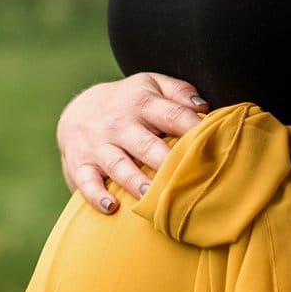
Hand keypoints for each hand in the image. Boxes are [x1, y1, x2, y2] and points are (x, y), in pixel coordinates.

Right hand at [56, 74, 209, 215]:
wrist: (78, 110)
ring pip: (118, 165)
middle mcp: (120, 124)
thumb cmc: (127, 102)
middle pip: (145, 143)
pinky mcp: (81, 165)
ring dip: (134, 180)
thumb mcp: (150, 84)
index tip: (212, 144)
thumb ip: (179, 92)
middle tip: (183, 176)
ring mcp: (98, 146)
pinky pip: (87, 182)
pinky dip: (96, 195)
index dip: (192, 128)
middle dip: (164, 160)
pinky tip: (111, 207)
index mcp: (141, 102)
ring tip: (149, 195)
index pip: (172, 115)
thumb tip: (204, 108)